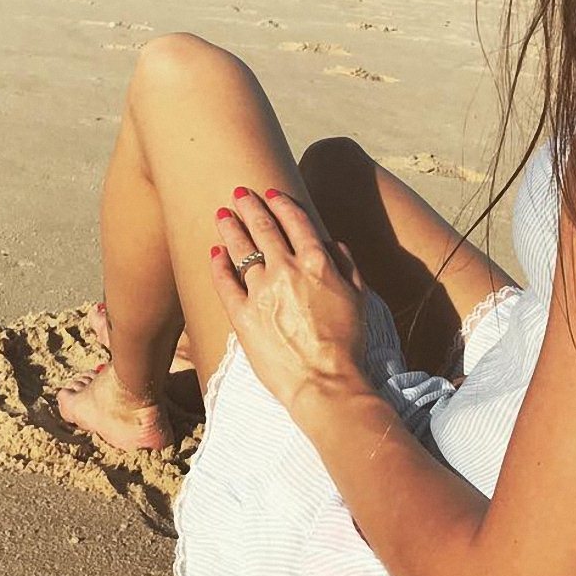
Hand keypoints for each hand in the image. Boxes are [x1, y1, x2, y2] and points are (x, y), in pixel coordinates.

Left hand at [209, 186, 370, 415]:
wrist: (325, 382)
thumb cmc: (348, 343)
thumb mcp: (360, 298)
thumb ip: (347, 265)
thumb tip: (333, 242)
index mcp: (318, 263)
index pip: (296, 221)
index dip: (282, 203)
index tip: (271, 193)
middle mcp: (287, 270)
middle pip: (264, 228)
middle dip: (250, 206)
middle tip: (239, 193)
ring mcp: (261, 292)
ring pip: (241, 250)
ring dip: (231, 228)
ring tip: (222, 214)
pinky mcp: (242, 316)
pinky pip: (225, 283)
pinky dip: (218, 265)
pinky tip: (215, 253)